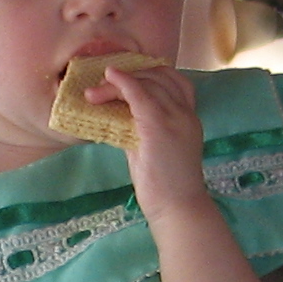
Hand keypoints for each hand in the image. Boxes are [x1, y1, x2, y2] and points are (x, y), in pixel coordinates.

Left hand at [98, 63, 209, 217]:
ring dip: (117, 84)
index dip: (151, 74)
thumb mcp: (152, 149)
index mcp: (189, 119)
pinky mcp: (159, 126)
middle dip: (130, 76)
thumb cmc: (164, 186)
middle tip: (102, 87)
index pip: (176, 82)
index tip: (127, 78)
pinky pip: (140, 93)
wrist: (176, 208)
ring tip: (93, 94)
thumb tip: (115, 115)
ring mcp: (176, 118)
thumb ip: (140, 129)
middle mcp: (186, 114)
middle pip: (160, 77)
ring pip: (147, 83)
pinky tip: (109, 79)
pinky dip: (123, 83)